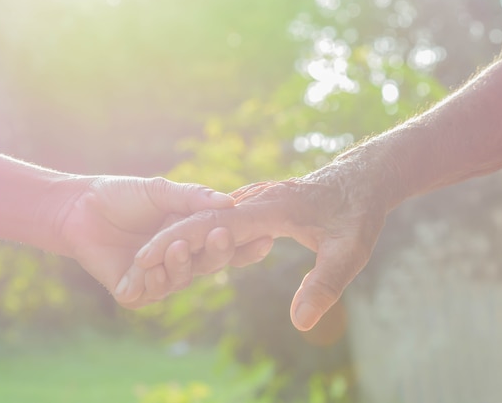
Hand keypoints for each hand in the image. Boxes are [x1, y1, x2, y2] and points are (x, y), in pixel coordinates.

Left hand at [57, 176, 272, 308]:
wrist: (78, 206)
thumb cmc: (122, 195)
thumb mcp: (162, 191)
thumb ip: (194, 197)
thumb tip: (230, 202)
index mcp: (191, 236)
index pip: (224, 245)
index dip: (244, 245)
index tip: (264, 237)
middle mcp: (179, 260)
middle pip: (208, 265)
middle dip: (215, 253)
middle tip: (219, 236)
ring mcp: (156, 278)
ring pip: (180, 281)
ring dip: (179, 266)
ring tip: (174, 247)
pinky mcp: (132, 290)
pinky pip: (149, 294)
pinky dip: (151, 282)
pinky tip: (147, 267)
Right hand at [129, 157, 392, 329]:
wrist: (365, 178)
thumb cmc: (359, 213)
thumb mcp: (350, 252)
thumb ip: (324, 285)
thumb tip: (300, 323)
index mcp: (271, 208)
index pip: (214, 224)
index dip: (180, 241)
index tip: (145, 258)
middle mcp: (258, 200)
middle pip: (203, 217)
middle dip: (169, 238)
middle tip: (136, 264)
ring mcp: (259, 199)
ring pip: (210, 215)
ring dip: (182, 233)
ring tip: (152, 257)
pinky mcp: (262, 203)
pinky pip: (224, 215)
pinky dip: (202, 228)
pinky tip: (192, 243)